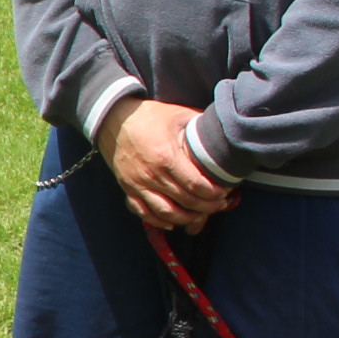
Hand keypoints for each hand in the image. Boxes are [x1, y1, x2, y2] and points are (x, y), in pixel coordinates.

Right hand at [97, 96, 237, 234]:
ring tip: (200, 215)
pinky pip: (143, 212)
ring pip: (165, 213)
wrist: (114, 119)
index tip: (224, 192)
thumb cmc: (149, 116)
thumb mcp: (178, 115)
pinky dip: (158, 221)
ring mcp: (137, 184)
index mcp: (166, 157)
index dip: (213, 193)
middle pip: (184, 201)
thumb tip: (221, 134)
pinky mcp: (128, 188)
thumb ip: (200, 126)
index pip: (195, 185)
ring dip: (186, 218)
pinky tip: (172, 222)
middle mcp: (151, 175)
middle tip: (220, 205)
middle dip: (206, 207)